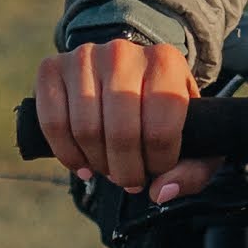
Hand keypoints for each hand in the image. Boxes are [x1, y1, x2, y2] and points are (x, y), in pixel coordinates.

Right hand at [35, 37, 212, 202]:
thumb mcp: (195, 132)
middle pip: (121, 132)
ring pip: (85, 130)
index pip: (160, 128)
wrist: (129, 71)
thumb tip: (161, 193)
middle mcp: (123, 54)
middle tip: (130, 180)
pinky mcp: (52, 68)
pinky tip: (82, 165)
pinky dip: (66, 154)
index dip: (158, 162)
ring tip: (109, 169)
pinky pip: (52, 123)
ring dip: (97, 163)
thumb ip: (193, 170)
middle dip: (126, 170)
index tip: (157, 170)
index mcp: (166, 63)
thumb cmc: (164, 109)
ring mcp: (84, 57)